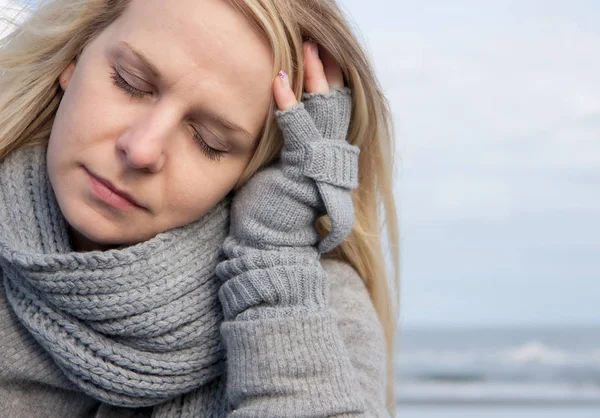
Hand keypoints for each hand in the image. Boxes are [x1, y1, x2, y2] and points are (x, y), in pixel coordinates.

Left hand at [227, 40, 358, 253]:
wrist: (269, 247)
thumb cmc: (268, 211)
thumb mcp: (279, 168)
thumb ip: (287, 142)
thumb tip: (278, 115)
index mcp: (327, 154)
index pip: (334, 107)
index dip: (329, 78)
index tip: (318, 52)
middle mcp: (331, 156)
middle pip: (336, 102)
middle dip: (328, 69)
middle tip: (317, 40)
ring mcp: (320, 164)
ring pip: (325, 111)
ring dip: (314, 78)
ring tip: (306, 48)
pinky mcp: (302, 172)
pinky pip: (300, 131)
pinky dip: (289, 105)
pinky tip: (279, 82)